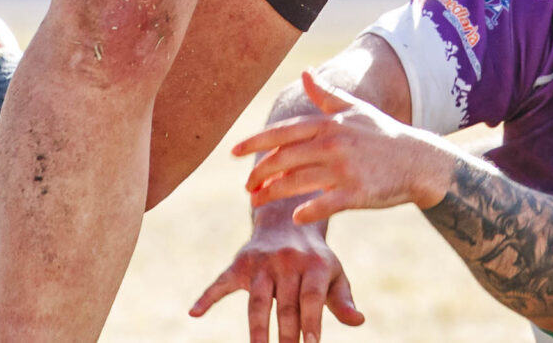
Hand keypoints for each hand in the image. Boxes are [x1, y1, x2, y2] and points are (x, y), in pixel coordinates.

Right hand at [190, 205, 364, 342]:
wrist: (287, 221)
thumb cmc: (314, 260)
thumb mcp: (333, 274)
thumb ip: (342, 299)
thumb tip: (358, 321)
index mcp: (313, 264)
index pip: (311, 300)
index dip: (310, 325)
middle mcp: (287, 261)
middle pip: (285, 306)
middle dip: (286, 337)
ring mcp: (261, 263)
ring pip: (257, 302)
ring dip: (257, 331)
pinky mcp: (239, 264)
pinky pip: (221, 282)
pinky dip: (207, 297)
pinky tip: (194, 313)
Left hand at [237, 71, 456, 222]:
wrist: (419, 160)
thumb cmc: (383, 134)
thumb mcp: (354, 109)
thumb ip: (326, 94)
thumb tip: (303, 72)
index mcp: (328, 124)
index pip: (283, 132)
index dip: (255, 142)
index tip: (233, 152)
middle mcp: (332, 144)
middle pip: (284, 159)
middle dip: (259, 174)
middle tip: (246, 187)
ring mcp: (344, 169)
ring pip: (297, 182)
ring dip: (273, 194)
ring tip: (257, 203)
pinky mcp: (358, 193)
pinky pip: (325, 204)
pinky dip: (309, 211)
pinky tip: (295, 218)